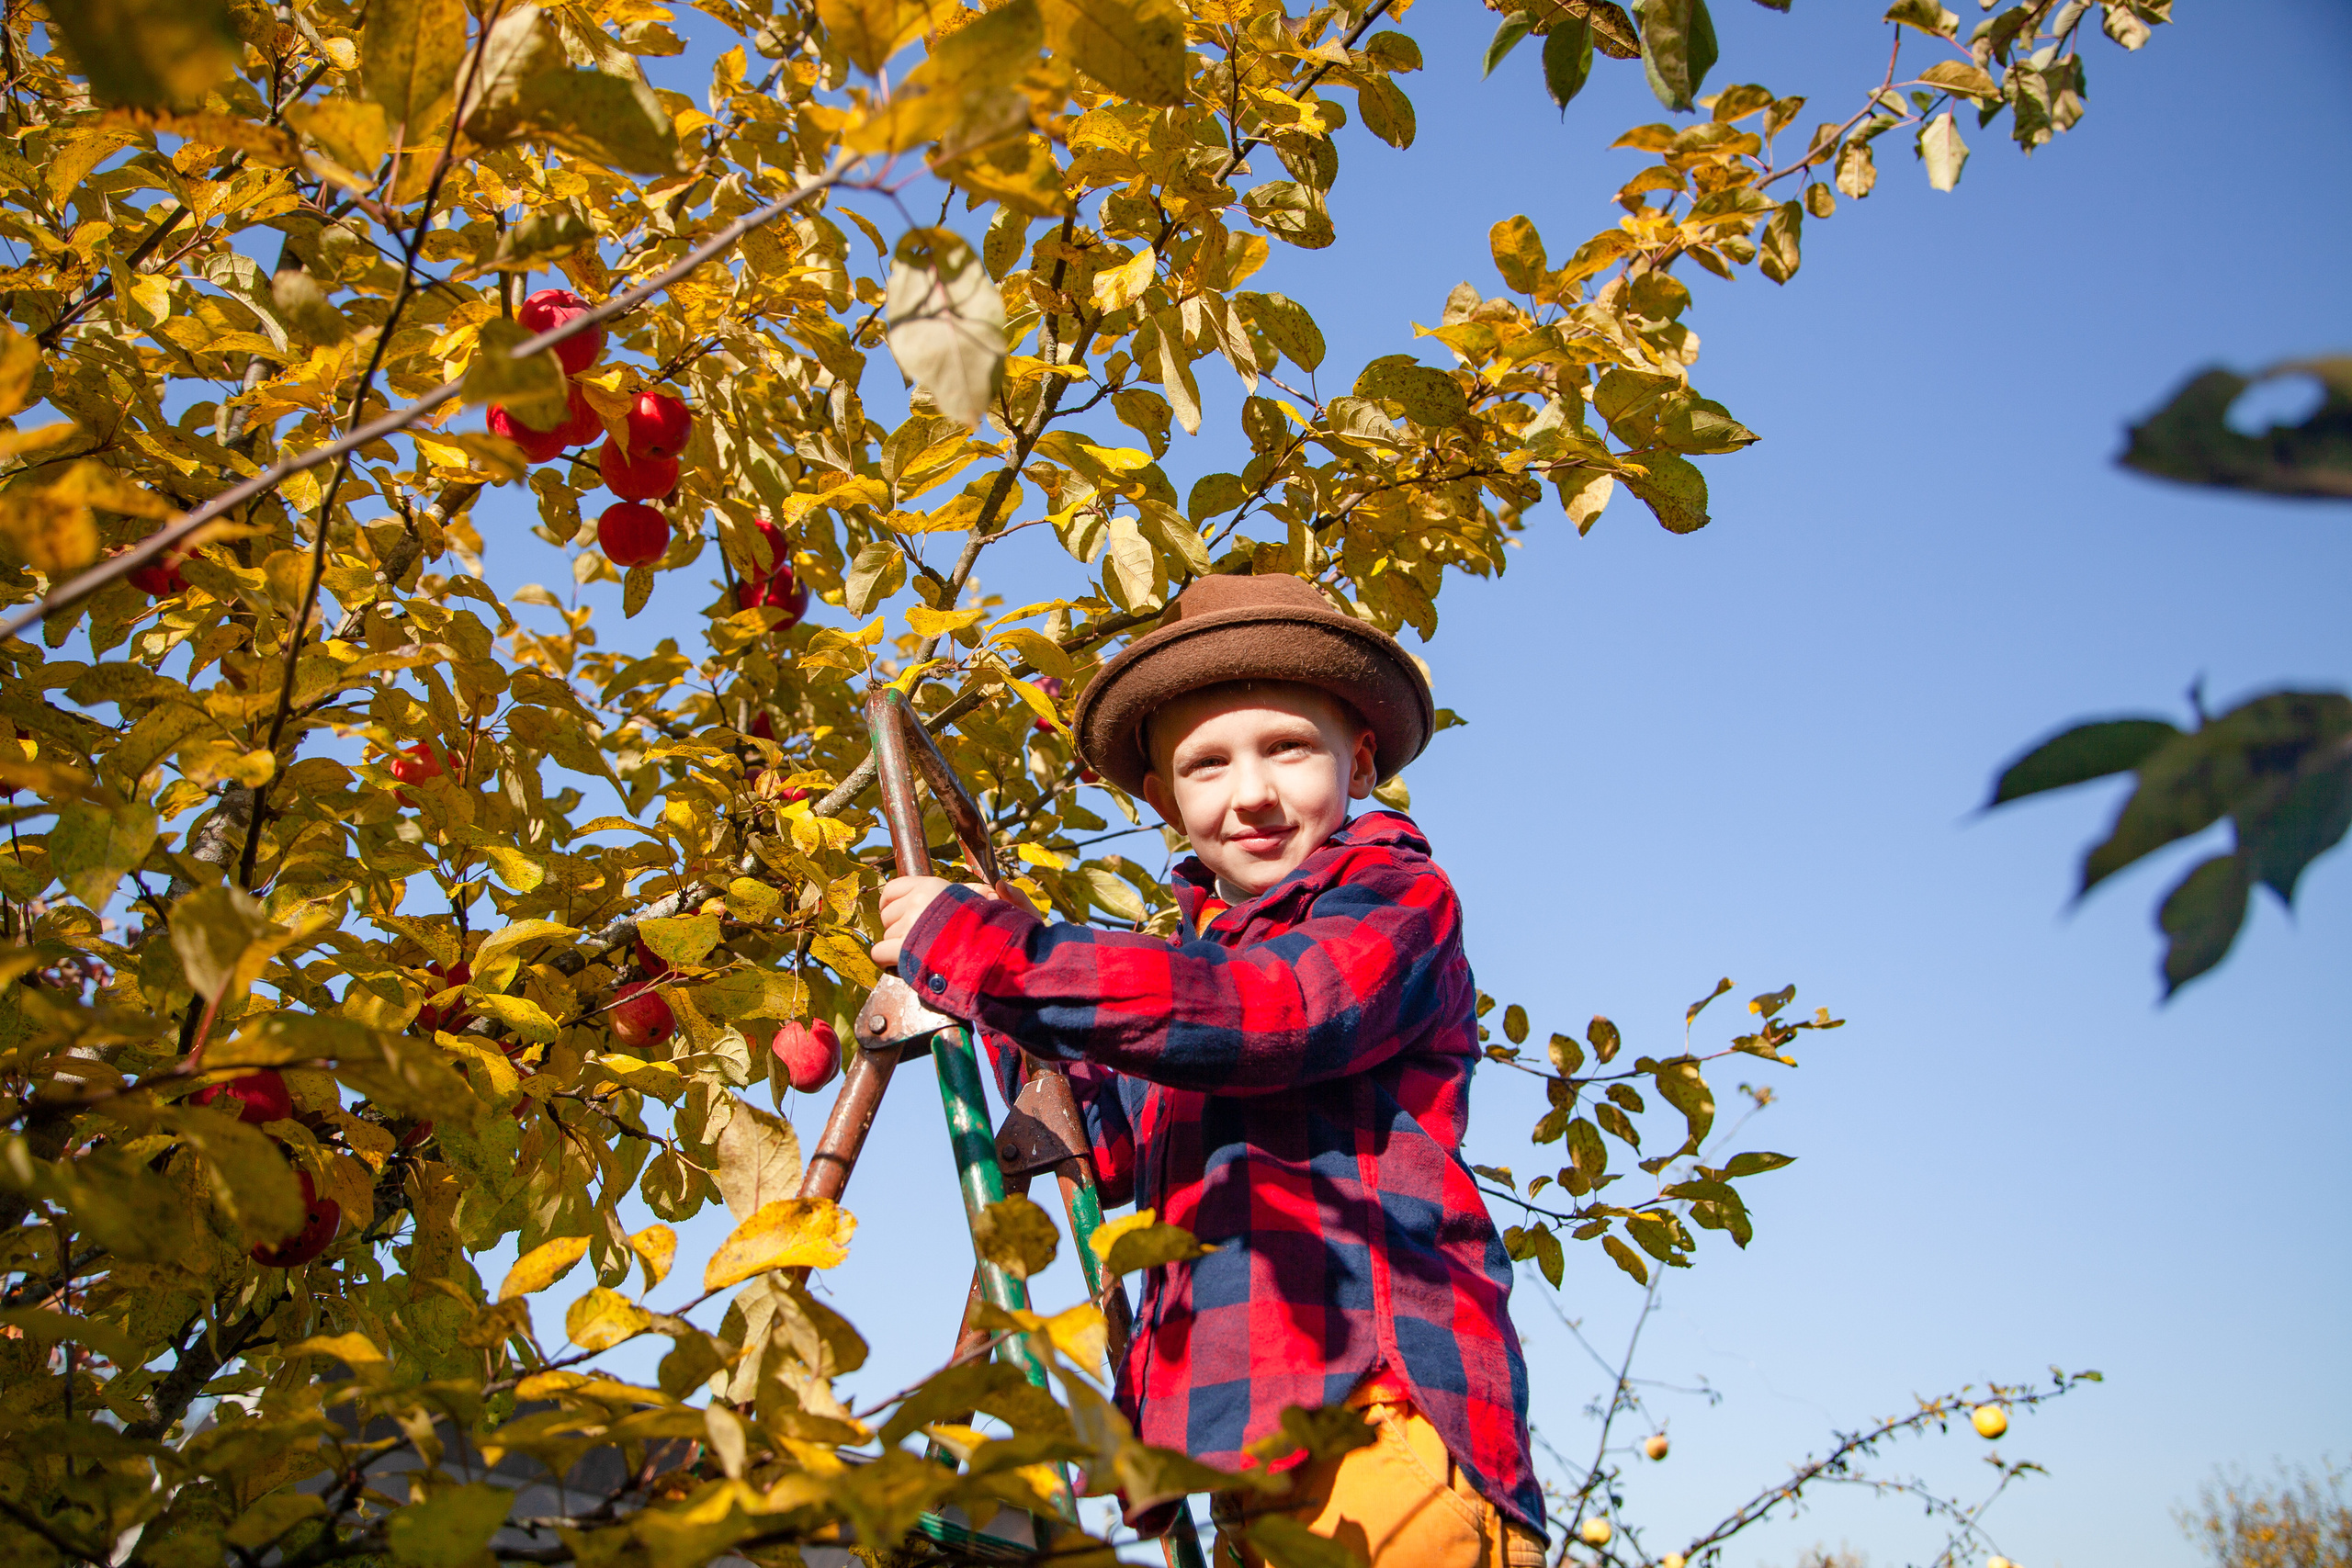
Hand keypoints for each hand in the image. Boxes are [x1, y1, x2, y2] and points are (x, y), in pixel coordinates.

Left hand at [870, 875, 986, 968]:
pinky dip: (885, 959)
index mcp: (930, 886)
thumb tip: (993, 891)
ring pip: (886, 935)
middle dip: (896, 927)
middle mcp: (916, 902)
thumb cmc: (984, 926)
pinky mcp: (904, 948)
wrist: (987, 950)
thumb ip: (974, 893)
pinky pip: (879, 952)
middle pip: (887, 914)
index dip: (889, 902)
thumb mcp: (978, 901)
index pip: (892, 889)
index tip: (895, 911)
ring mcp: (909, 925)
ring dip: (896, 945)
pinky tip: (896, 961)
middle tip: (914, 936)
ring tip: (917, 949)